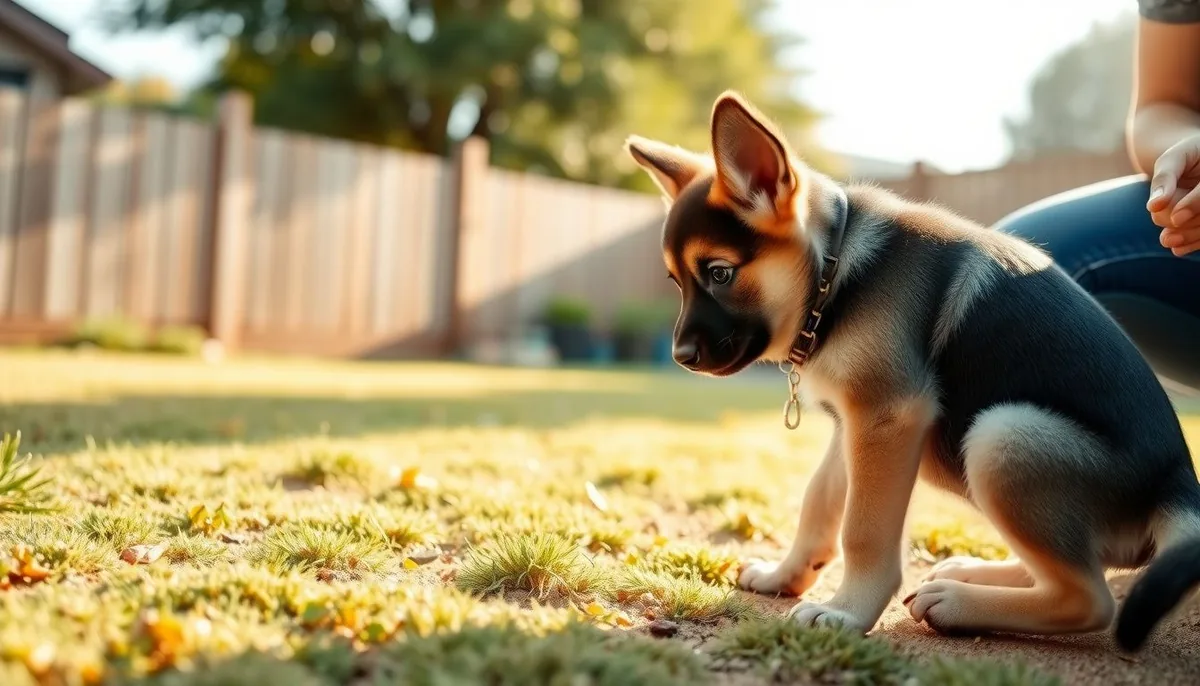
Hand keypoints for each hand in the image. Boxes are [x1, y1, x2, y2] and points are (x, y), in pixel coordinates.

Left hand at [1148, 133, 1199, 255]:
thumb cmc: (1185, 158)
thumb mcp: (1174, 158)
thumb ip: (1164, 178)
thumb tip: (1154, 206)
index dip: (1195, 205)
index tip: (1175, 219)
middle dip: (1180, 219)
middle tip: (1159, 211)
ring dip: (1184, 235)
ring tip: (1166, 238)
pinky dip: (1193, 243)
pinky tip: (1177, 249)